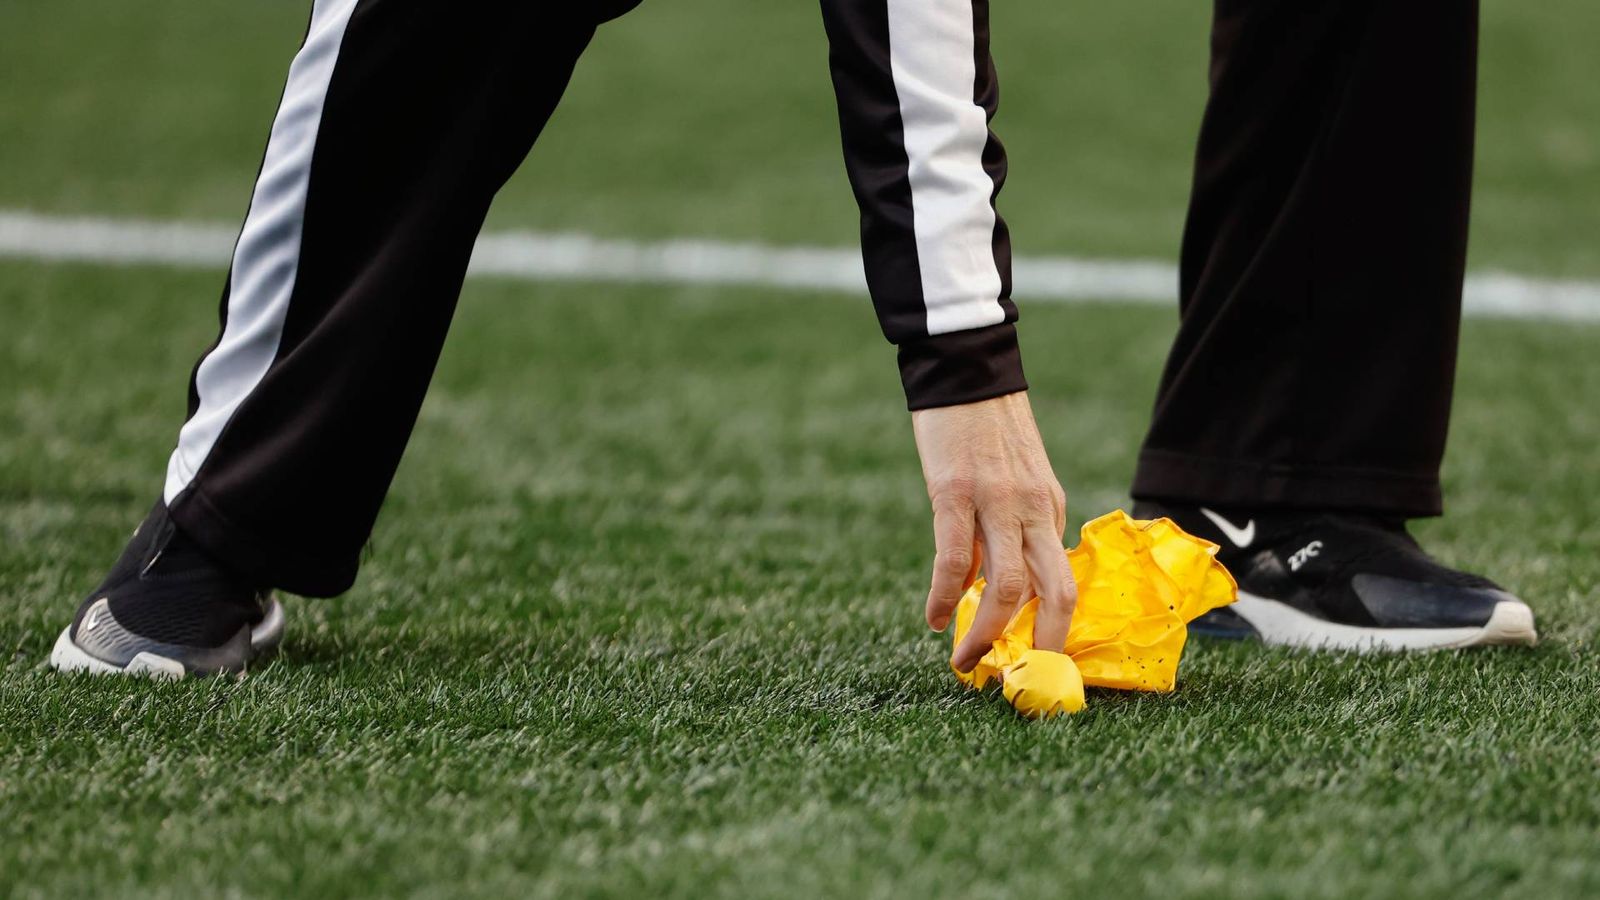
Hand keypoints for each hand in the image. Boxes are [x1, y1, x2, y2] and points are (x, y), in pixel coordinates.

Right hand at [912, 391, 1076, 672]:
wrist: (963, 370)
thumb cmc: (984, 427)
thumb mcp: (1018, 478)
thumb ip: (1016, 525)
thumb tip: (995, 582)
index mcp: (1049, 509)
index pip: (1060, 581)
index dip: (1051, 629)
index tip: (1032, 661)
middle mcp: (1034, 510)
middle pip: (1053, 594)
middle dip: (1038, 647)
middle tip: (1016, 682)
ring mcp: (998, 502)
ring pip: (1008, 588)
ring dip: (987, 636)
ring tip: (966, 662)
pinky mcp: (956, 493)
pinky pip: (957, 560)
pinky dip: (946, 597)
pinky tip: (932, 618)